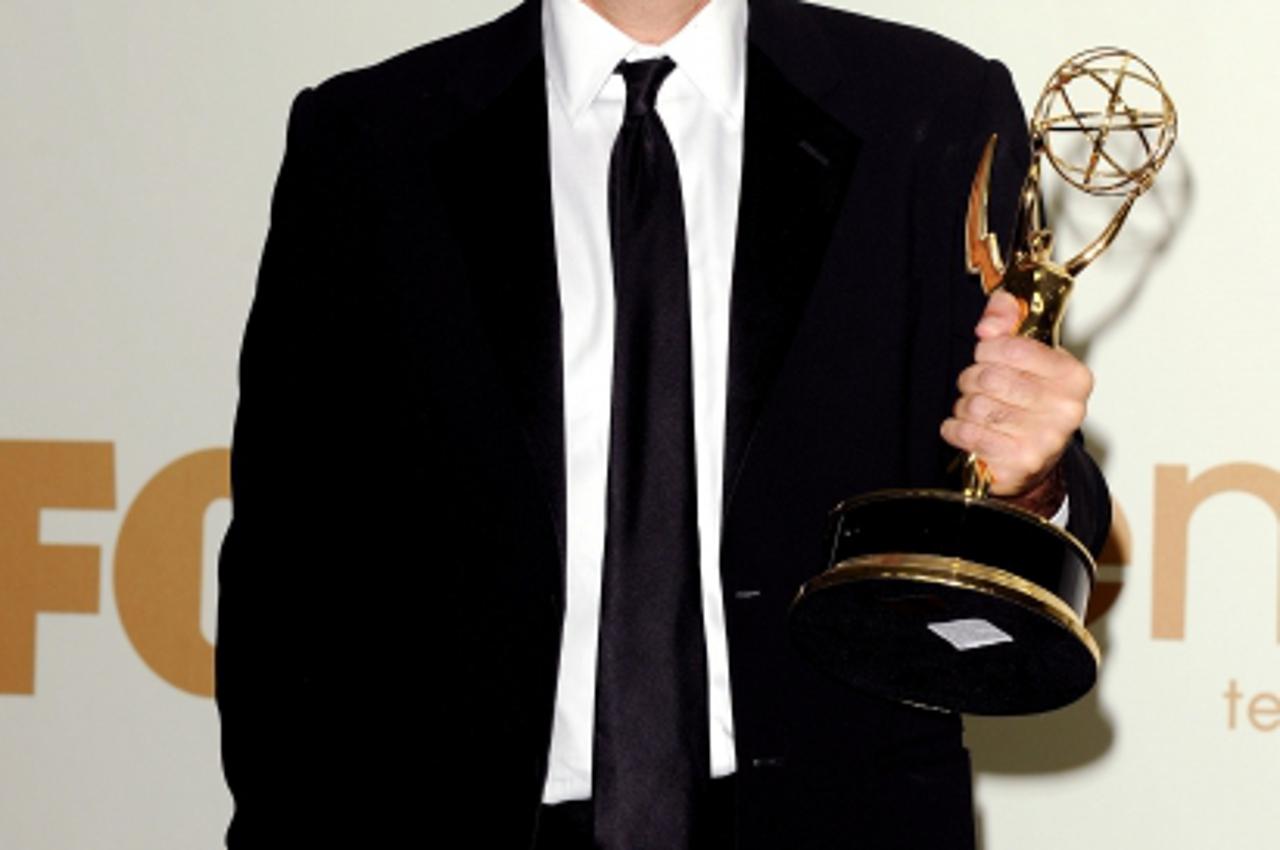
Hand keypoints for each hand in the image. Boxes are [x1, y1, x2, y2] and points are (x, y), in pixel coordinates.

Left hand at [940, 290, 1092, 504]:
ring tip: (976, 410)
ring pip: (976, 406)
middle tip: (977, 386)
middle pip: (989, 378)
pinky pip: (968, 433)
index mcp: (1073, 377)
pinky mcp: (1019, 463)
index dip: (988, 349)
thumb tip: (989, 324)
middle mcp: (1066, 409)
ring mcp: (1045, 439)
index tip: (986, 354)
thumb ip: (1006, 320)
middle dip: (971, 379)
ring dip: (964, 406)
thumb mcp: (1025, 353)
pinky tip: (966, 428)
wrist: (1036, 457)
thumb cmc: (1030, 403)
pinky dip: (956, 428)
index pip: (1013, 349)